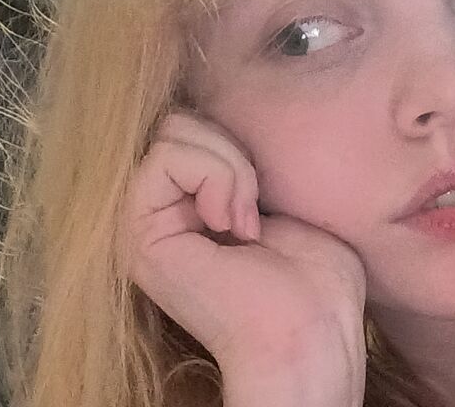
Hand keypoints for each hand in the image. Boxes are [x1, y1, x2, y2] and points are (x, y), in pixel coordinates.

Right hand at [122, 110, 366, 406]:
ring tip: (246, 220)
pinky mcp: (141, 237)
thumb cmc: (313, 280)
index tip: (264, 200)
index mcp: (188, 208)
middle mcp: (159, 214)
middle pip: (177, 122)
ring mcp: (144, 226)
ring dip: (228, 166)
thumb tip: (235, 121)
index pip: (192, 126)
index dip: (236, 143)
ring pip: (171, 134)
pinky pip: (165, 158)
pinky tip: (233, 224)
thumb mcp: (282, 201)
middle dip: (230, 148)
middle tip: (255, 206)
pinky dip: (215, 176)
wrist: (310, 333)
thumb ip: (246, 166)